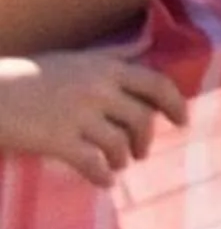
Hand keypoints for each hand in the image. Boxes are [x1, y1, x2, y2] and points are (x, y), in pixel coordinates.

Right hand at [0, 51, 189, 185]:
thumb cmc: (30, 76)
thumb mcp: (76, 58)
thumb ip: (112, 56)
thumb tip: (145, 46)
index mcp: (106, 67)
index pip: (157, 84)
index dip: (175, 105)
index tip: (182, 122)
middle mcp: (99, 88)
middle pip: (141, 119)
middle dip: (145, 139)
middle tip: (141, 153)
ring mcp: (78, 114)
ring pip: (119, 143)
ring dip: (123, 158)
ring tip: (118, 166)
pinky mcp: (57, 139)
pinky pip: (92, 163)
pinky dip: (102, 176)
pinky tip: (104, 182)